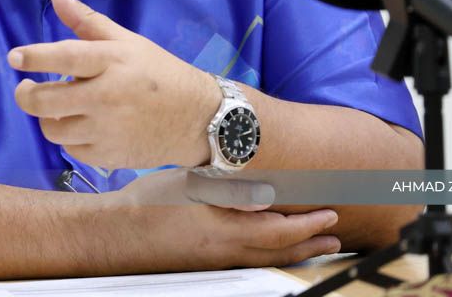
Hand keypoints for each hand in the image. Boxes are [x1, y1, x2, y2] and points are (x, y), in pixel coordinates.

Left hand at [9, 0, 220, 168]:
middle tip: (27, 87)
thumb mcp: (127, 41)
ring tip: (61, 106)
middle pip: (46, 101)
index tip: (14, 57)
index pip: (64, 57)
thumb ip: (87, 20)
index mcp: (112, 61)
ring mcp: (106, 130)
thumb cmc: (158, 73)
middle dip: (26, 94)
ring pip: (52, 128)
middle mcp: (106, 96)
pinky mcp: (108, 157)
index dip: (34, 57)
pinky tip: (82, 125)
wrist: (197, 118)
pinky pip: (70, 149)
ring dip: (49, 117)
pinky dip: (69, 137)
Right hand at [101, 170, 340, 270]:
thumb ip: (230, 190)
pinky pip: (247, 263)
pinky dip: (268, 256)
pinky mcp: (203, 266)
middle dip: (309, 246)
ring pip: (264, 261)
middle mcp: (224, 255)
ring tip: (314, 250)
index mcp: (224, 232)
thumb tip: (268, 196)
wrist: (115, 235)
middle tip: (335, 240)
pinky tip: (268, 249)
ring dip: (293, 254)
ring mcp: (214, 264)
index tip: (330, 216)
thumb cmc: (149, 204)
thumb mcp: (191, 186)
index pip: (278, 232)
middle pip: (277, 253)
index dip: (308, 226)